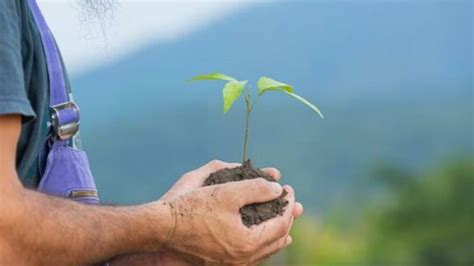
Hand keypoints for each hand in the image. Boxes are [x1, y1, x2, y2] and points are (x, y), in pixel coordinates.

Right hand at [157, 160, 298, 264]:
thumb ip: (256, 188)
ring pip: (265, 251)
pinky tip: (261, 237)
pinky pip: (252, 256)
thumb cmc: (192, 209)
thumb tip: (278, 189)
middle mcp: (243, 259)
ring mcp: (232, 264)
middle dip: (287, 218)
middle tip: (291, 203)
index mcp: (248, 242)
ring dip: (277, 233)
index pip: (280, 223)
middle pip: (277, 239)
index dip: (287, 203)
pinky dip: (262, 244)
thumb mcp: (226, 192)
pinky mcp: (222, 263)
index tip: (288, 188)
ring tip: (286, 224)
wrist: (162, 229)